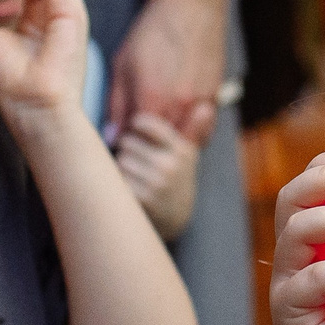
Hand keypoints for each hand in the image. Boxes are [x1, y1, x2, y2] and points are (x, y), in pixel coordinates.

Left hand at [109, 0, 229, 142]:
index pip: (133, 143)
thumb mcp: (123, 65)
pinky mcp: (215, 99)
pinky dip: (188, 134)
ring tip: (154, 130)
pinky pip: (202, 133)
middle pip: (158, 147)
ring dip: (167, 142)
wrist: (191, 5)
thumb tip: (113, 138)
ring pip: (182, 144)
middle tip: (134, 134)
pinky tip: (176, 123)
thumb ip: (117, 105)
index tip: (118, 137)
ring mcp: (201, 105)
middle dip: (144, 145)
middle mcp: (179, 106)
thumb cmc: (151, 32)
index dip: (123, 143)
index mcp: (152, 99)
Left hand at [116, 110, 209, 241]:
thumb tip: (205, 107)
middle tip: (134, 156)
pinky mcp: (143, 200)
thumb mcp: (188, 155)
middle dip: (127, 148)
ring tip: (133, 172)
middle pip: (128, 142)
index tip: (134, 127)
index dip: (137, 124)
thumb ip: (193, 129)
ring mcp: (157, 184)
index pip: (150, 125)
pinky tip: (129, 186)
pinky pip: (119, 180)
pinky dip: (120, 182)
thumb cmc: (178, 177)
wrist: (176, 217)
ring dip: (122, 166)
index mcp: (181, 150)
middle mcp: (170, 166)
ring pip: (121, 161)